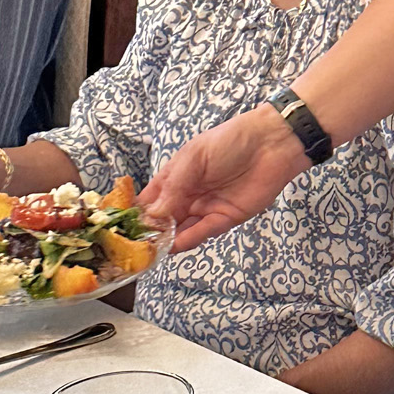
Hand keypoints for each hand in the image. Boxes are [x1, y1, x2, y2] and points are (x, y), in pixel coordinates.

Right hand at [141, 104, 308, 250]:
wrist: (272, 143)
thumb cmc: (229, 141)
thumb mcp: (194, 158)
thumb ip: (173, 187)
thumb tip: (152, 215)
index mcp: (176, 177)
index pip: (150, 199)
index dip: (137, 213)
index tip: (121, 229)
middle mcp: (188, 195)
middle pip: (163, 219)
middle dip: (149, 233)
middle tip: (133, 247)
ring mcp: (206, 208)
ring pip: (181, 229)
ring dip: (167, 240)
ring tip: (150, 252)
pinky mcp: (226, 218)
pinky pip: (203, 232)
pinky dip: (188, 240)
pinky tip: (174, 246)